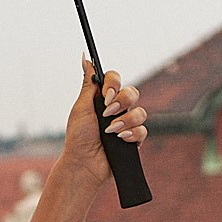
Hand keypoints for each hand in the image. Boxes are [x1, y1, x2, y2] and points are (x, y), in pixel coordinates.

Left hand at [62, 56, 146, 183]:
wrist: (84, 163)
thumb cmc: (78, 137)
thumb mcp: (81, 108)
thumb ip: (88, 84)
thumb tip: (85, 58)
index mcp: (103, 99)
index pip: (115, 79)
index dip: (114, 84)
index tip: (106, 94)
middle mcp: (117, 109)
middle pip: (132, 92)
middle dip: (122, 102)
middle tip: (107, 113)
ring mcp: (126, 124)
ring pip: (140, 112)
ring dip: (126, 120)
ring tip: (111, 131)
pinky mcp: (133, 139)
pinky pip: (143, 130)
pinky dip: (131, 134)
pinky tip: (120, 140)